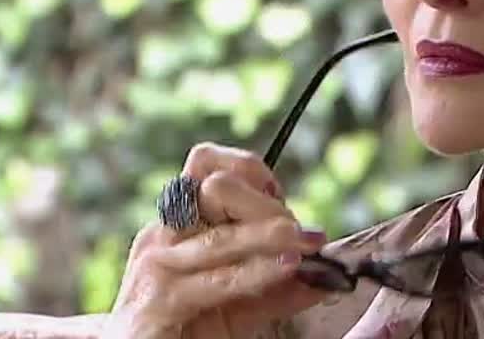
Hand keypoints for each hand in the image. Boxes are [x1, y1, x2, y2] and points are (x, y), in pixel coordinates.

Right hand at [102, 143, 329, 338]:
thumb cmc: (188, 327)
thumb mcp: (238, 300)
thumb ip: (276, 284)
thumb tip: (326, 275)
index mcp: (178, 222)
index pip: (206, 162)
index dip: (248, 168)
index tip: (280, 191)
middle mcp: (163, 234)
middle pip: (216, 188)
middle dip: (267, 206)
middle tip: (304, 232)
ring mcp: (157, 265)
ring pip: (222, 237)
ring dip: (272, 236)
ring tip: (308, 242)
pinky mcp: (158, 301)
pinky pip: (219, 279)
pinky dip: (258, 272)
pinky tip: (287, 269)